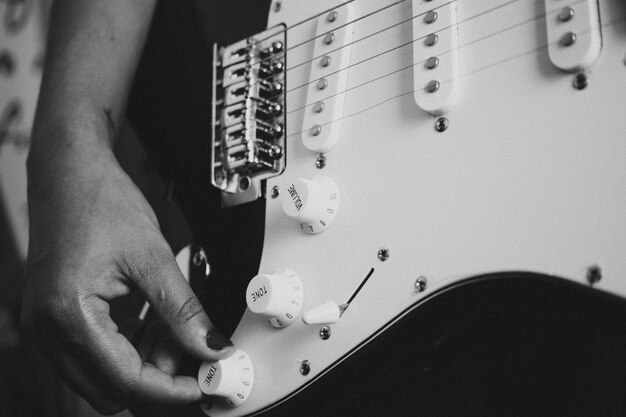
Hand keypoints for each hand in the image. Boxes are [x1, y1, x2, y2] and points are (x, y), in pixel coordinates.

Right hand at [21, 142, 231, 413]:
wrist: (70, 171)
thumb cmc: (100, 201)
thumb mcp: (153, 257)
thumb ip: (183, 309)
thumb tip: (209, 345)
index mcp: (67, 314)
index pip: (125, 379)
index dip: (170, 389)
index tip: (203, 384)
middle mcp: (49, 328)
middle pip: (110, 387)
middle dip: (157, 379)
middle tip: (194, 356)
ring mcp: (49, 325)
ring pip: (103, 374)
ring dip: (144, 363)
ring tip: (179, 333)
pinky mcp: (59, 317)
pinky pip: (97, 351)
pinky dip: (130, 346)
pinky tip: (158, 325)